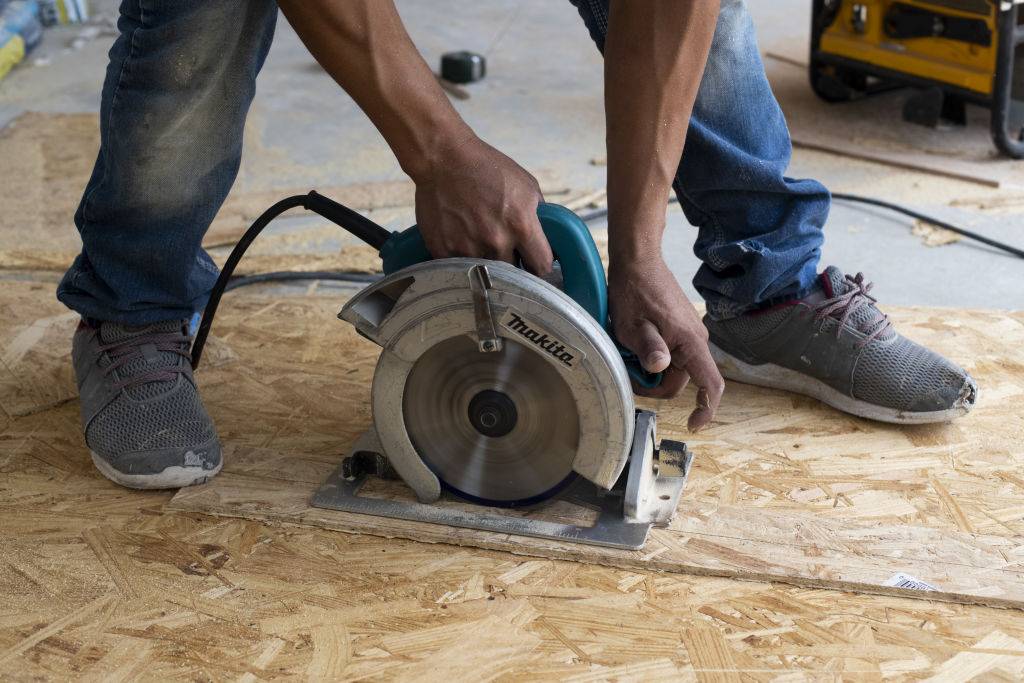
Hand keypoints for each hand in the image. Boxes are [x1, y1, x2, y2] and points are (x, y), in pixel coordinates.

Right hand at [411, 135, 552, 274]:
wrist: (443, 160)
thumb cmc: (487, 168)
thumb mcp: (526, 185)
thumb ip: (539, 215)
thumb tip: (546, 239)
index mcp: (521, 225)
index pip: (542, 267)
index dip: (541, 268)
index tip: (535, 265)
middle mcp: (496, 241)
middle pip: (514, 274)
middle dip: (513, 265)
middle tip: (505, 251)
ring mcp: (468, 249)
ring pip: (487, 272)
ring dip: (487, 263)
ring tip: (480, 243)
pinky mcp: (445, 251)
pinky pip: (460, 269)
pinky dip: (463, 260)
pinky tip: (461, 242)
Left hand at [608, 256, 723, 430]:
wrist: (638, 262)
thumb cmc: (634, 291)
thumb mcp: (633, 324)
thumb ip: (649, 347)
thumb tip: (660, 367)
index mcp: (691, 342)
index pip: (711, 384)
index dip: (706, 409)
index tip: (693, 424)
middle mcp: (696, 340)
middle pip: (681, 381)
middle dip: (655, 385)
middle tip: (627, 373)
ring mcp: (689, 334)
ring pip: (673, 368)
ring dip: (651, 370)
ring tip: (628, 353)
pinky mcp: (679, 329)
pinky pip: (670, 354)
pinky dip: (652, 357)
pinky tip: (635, 345)